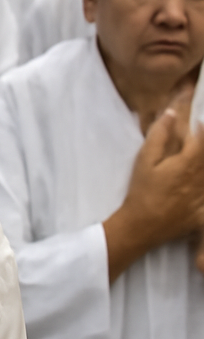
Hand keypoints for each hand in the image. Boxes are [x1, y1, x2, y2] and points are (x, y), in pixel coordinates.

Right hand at [103, 99, 203, 282]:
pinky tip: (197, 184)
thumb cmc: (142, 191)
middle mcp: (201, 178)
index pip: (202, 140)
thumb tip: (171, 114)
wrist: (143, 225)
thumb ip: (158, 136)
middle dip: (203, 147)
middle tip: (195, 146)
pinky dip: (203, 187)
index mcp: (188, 163)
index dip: (201, 130)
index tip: (197, 125)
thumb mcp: (144, 161)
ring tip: (190, 166)